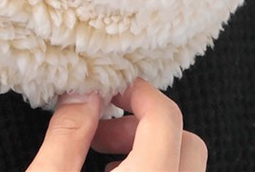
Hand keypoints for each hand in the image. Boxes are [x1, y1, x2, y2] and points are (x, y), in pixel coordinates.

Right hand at [25, 79, 206, 170]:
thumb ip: (67, 134)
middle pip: (188, 142)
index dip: (136, 92)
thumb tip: (83, 93)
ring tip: (105, 159)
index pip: (165, 117)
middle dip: (145, 124)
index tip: (107, 89)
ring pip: (186, 168)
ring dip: (152, 151)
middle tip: (103, 128)